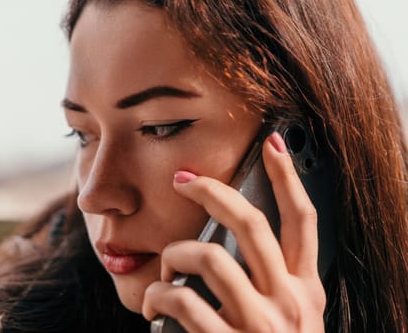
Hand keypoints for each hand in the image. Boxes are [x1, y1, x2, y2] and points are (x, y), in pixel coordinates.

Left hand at [142, 132, 325, 331]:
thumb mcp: (285, 322)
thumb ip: (267, 286)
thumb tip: (219, 245)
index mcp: (304, 292)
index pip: (304, 222)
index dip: (289, 178)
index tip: (271, 143)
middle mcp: (289, 303)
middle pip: (252, 225)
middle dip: (213, 191)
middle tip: (184, 178)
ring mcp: (261, 325)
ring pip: (209, 257)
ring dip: (175, 255)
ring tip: (166, 271)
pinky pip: (183, 301)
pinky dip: (159, 297)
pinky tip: (153, 306)